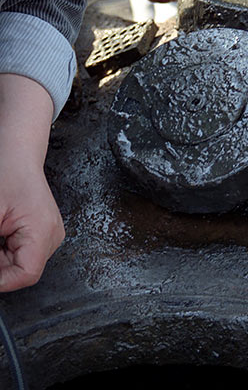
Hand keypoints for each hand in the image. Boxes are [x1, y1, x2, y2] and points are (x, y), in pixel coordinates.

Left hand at [0, 163, 64, 291]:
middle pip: (23, 269)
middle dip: (0, 263)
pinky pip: (23, 251)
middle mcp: (53, 235)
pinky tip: (2, 230)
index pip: (26, 274)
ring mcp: (50, 233)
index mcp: (43, 231)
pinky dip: (6, 248)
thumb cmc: (8, 175)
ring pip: (21, 262)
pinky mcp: (43, 231)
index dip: (2, 280)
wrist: (19, 155)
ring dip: (1, 256)